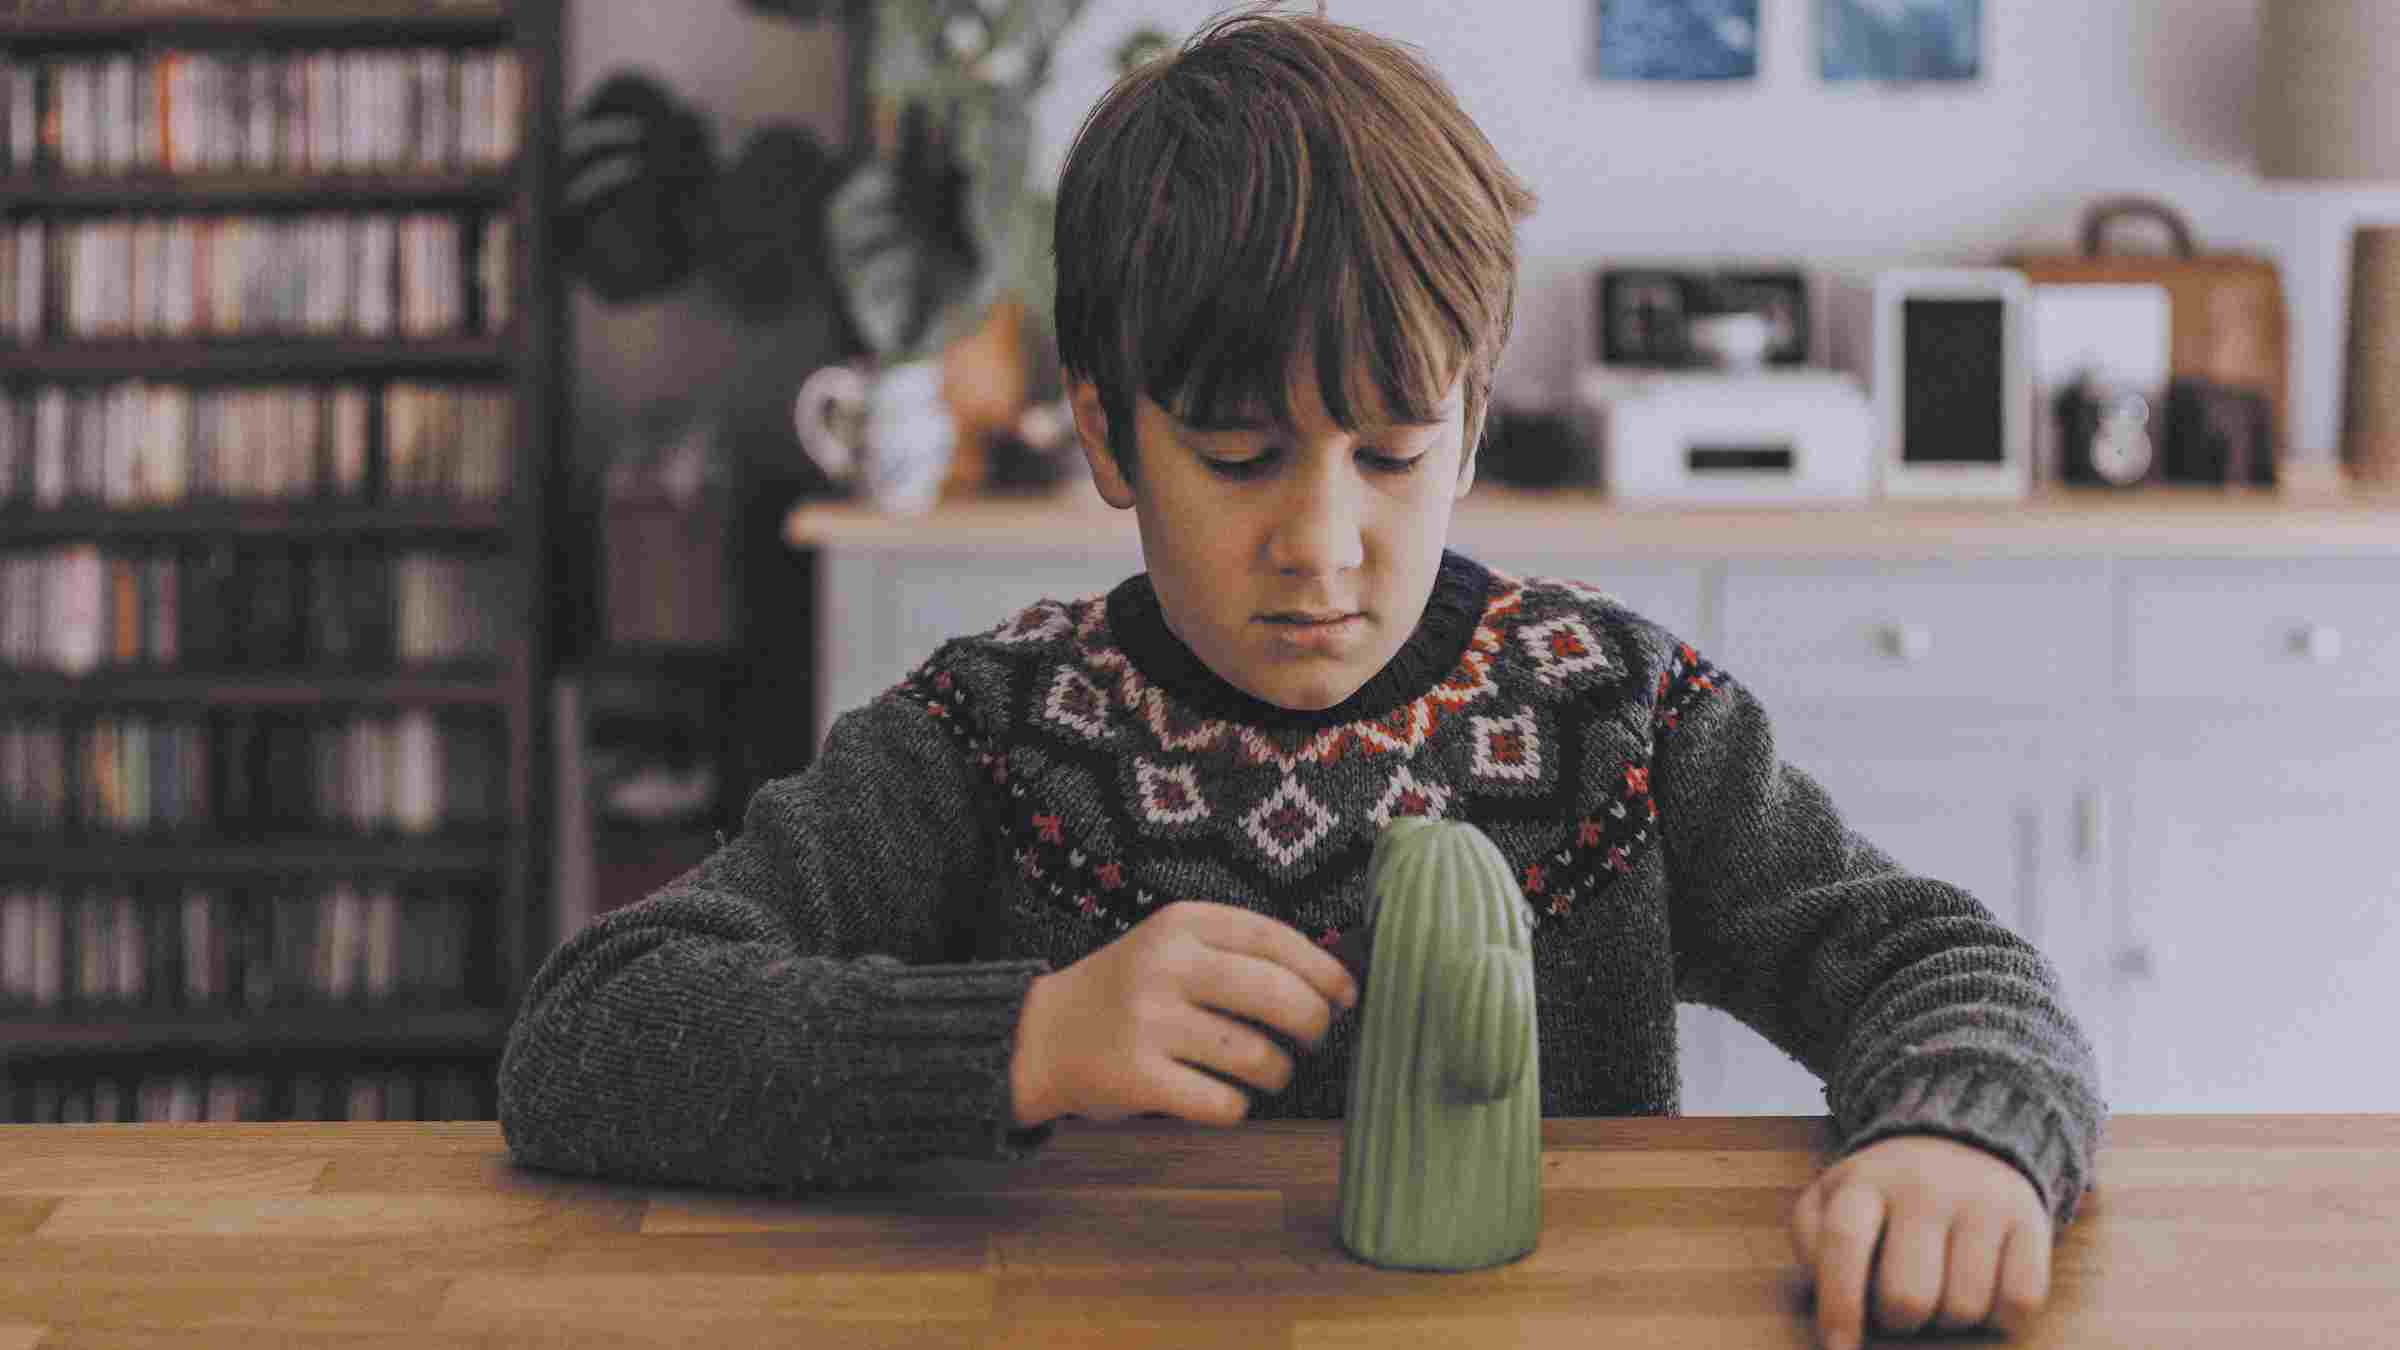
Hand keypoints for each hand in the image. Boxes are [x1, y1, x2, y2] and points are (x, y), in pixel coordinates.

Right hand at [1008, 900, 1358, 1128]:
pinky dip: (1235, 1107)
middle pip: (1276, 994)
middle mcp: (1165, 966)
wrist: (1043, 1035)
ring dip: (1277, 1072)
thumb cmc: (1131, 992)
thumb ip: (1240, 953)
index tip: (1347, 995)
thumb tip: (1335, 979)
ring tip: (1269, 1072)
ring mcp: (1149, 1022)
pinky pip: (1222, 1103)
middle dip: (1313, 1023)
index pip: (1275, 938)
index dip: (1324, 970)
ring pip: (1256, 1055)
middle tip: (1314, 1037)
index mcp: (1181, 924)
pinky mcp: (1137, 1077)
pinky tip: (1223, 1098)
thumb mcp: (1174, 948)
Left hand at [1790, 1134, 2053, 1349]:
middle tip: (1897, 1309)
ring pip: (1964, 1307)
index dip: (1838, 1303)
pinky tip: (1982, 1291)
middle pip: (1908, 1295)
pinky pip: (2019, 1302)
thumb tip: (1824, 1299)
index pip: (1844, 1243)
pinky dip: (1999, 1317)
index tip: (1837, 1348)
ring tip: (1939, 1291)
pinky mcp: (2030, 1221)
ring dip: (1948, 1321)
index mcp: (1865, 1182)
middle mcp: (1925, 1187)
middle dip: (1898, 1321)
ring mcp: (1982, 1202)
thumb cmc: (1885, 1193)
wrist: (1963, 1141)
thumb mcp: (1834, 1198)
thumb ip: (1813, 1243)